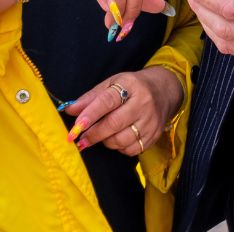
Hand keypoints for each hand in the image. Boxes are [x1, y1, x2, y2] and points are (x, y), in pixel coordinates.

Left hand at [64, 66, 184, 155]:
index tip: (76, 125)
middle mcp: (143, 103)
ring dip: (105, 141)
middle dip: (94, 134)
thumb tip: (69, 110)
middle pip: (114, 124)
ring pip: (122, 140)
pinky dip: (118, 148)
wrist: (164, 91)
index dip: (91, 114)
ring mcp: (151, 121)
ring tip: (99, 136)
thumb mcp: (112, 83)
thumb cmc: (132, 87)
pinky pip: (131, 150)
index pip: (108, 100)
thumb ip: (90, 97)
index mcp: (131, 85)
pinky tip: (115, 139)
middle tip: (79, 139)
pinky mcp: (154, 135)